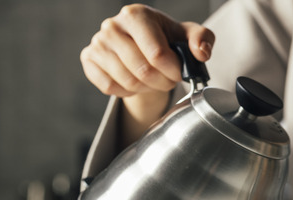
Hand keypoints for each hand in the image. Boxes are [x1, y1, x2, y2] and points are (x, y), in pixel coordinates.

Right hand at [80, 4, 214, 144]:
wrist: (143, 46)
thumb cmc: (168, 39)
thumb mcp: (189, 36)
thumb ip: (203, 39)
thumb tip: (201, 52)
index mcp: (137, 15)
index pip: (157, 54)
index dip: (173, 71)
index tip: (180, 74)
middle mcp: (113, 26)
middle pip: (143, 71)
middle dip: (162, 82)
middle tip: (168, 80)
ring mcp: (98, 43)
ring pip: (128, 81)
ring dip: (147, 88)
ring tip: (153, 79)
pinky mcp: (89, 59)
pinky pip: (110, 87)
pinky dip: (127, 91)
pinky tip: (135, 81)